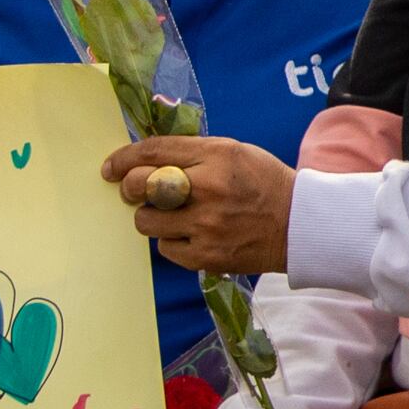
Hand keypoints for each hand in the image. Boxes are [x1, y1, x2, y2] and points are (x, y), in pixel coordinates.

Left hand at [103, 136, 294, 277]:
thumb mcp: (233, 152)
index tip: (110, 167)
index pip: (154, 151)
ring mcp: (205, 226)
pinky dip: (172, 241)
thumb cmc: (262, 182)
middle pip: (141, 186)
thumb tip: (144, 159)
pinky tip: (192, 234)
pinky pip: (165, 248)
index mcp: (216, 156)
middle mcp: (208, 189)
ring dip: (151, 216)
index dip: (124, 158)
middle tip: (136, 191)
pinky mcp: (205, 256)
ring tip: (171, 215)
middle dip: (130, 187)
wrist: (298, 225)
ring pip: (146, 221)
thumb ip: (191, 152)